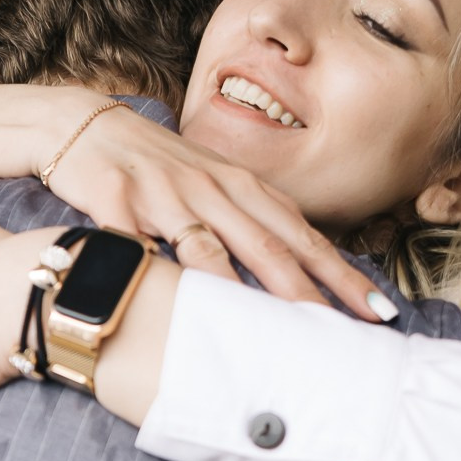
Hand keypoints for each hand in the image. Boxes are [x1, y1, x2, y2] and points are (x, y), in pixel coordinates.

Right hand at [43, 99, 388, 321]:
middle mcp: (210, 188)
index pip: (302, 235)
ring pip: (209, 250)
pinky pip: (136, 247)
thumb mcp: (213, 184)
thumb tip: (302, 270)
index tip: (378, 309)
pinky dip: (153, 276)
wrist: (82, 123)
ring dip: (242, 293)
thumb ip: (253, 221)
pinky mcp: (115, 201)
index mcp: (241, 185)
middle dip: (309, 292)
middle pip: (268, 246)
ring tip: (269, 337)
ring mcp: (163, 194)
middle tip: (343, 332)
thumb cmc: (157, 165)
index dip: (341, 274)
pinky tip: (168, 309)